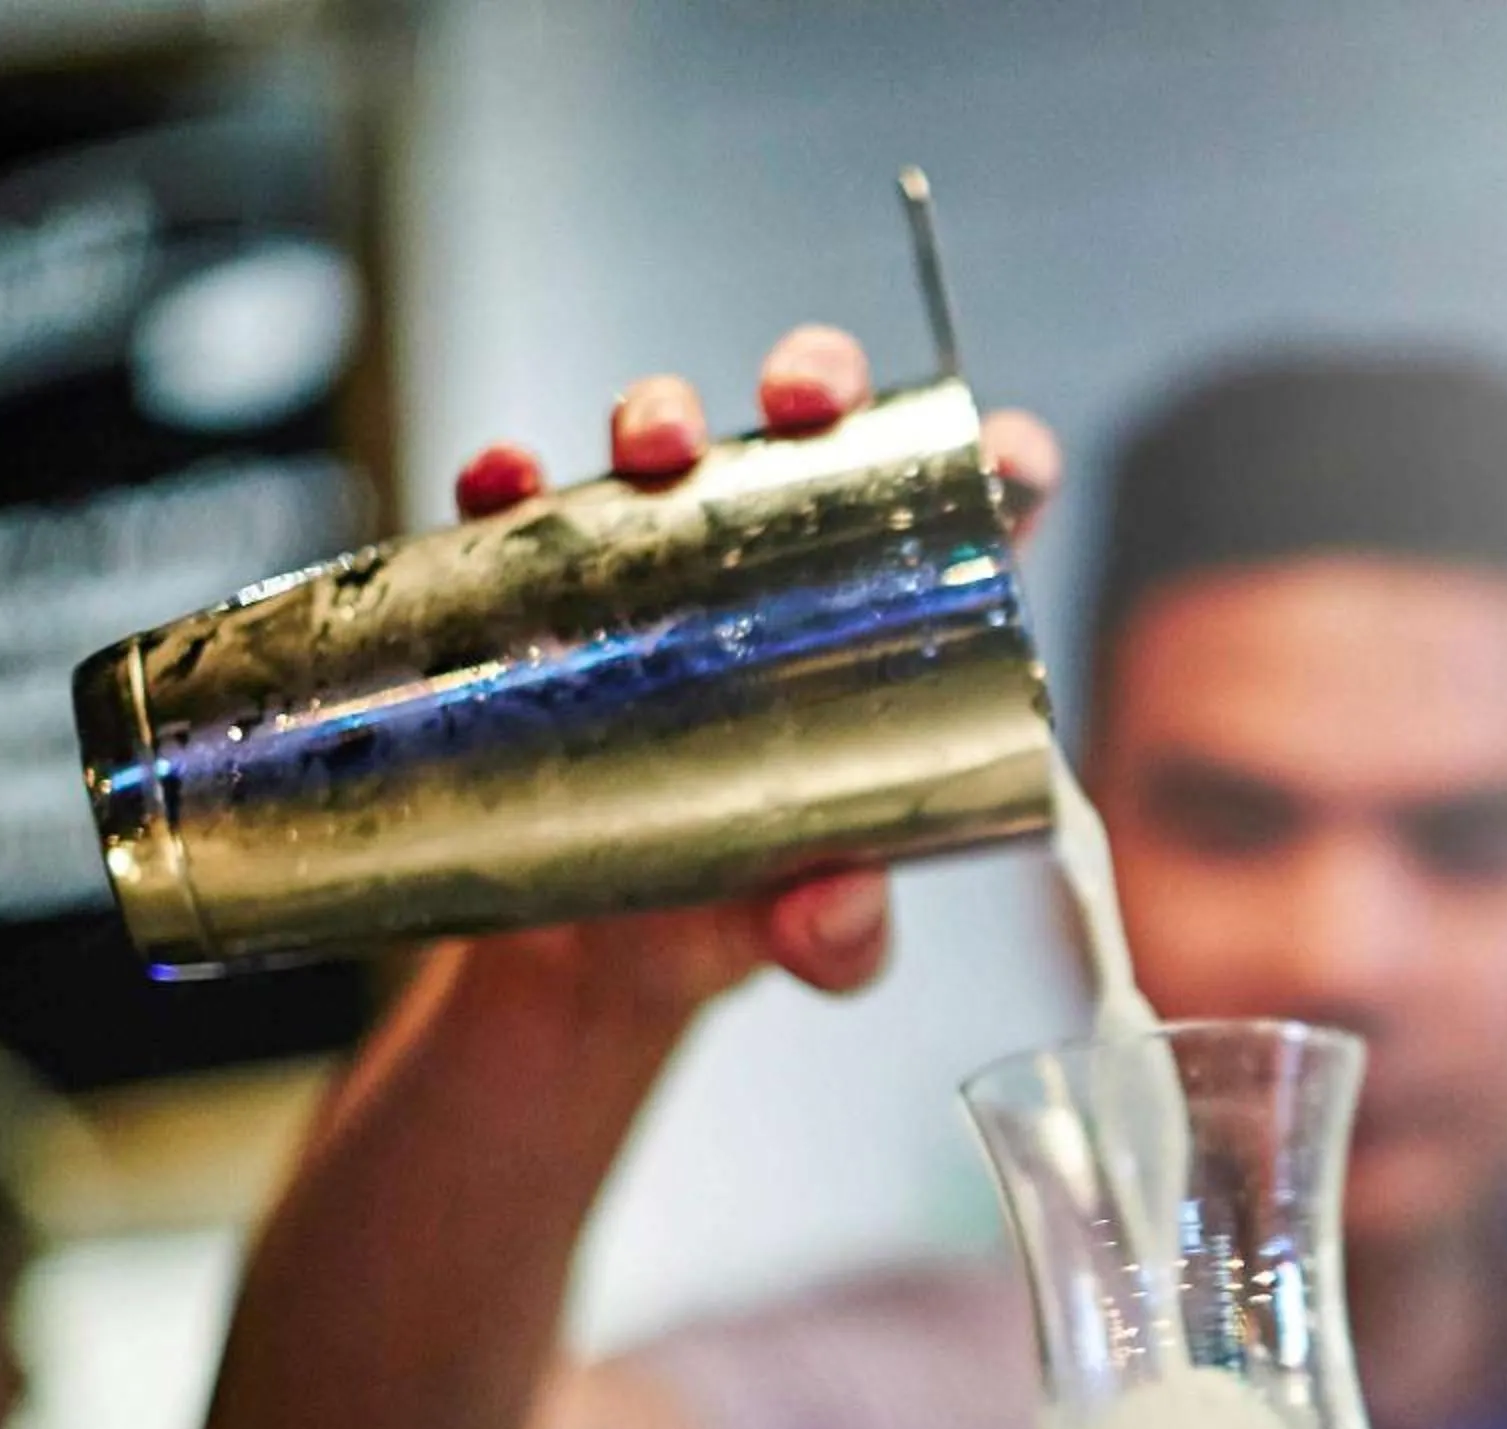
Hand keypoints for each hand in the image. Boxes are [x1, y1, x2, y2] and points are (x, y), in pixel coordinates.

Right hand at [444, 323, 1064, 1024]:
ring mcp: (658, 573)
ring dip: (661, 413)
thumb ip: (838, 940)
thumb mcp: (807, 943)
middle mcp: (776, 577)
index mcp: (884, 638)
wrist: (589, 970)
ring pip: (669, 444)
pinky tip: (503, 487)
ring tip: (654, 448)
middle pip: (817, 434)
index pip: (969, 520)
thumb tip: (835, 906)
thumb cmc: (735, 924)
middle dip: (814, 381)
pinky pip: (522, 516)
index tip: (1002, 458)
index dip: (1002, 467)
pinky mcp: (547, 594)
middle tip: (799, 403)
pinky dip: (511, 485)